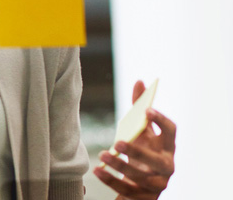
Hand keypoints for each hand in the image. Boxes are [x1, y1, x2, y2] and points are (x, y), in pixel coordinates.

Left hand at [94, 80, 176, 198]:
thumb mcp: (142, 132)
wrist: (142, 185)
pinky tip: (97, 170)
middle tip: (118, 141)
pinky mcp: (145, 198)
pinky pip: (127, 190)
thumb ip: (139, 108)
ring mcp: (157, 184)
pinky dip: (111, 180)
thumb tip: (139, 82)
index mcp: (167, 147)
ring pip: (140, 177)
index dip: (161, 121)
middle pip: (157, 161)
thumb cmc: (142, 151)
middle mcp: (167, 167)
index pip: (171, 132)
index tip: (147, 111)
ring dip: (120, 165)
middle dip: (138, 152)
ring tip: (103, 154)